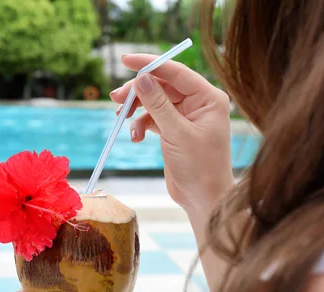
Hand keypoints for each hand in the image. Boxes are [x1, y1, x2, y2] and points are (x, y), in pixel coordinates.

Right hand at [111, 54, 234, 215]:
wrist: (204, 199)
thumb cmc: (200, 168)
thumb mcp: (176, 133)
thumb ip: (157, 105)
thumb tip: (141, 78)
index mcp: (208, 98)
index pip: (175, 72)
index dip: (150, 64)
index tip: (125, 60)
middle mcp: (198, 103)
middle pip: (161, 85)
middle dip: (138, 92)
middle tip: (116, 99)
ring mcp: (185, 117)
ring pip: (154, 101)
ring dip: (136, 109)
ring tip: (121, 118)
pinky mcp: (174, 130)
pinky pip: (153, 118)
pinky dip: (140, 125)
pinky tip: (135, 138)